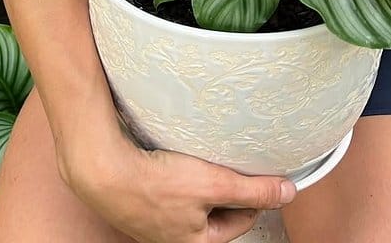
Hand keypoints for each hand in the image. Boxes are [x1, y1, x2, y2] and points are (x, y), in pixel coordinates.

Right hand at [63, 133, 296, 242]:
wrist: (103, 171)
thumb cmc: (155, 186)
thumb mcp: (214, 185)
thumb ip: (253, 190)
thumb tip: (288, 192)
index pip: (241, 221)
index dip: (254, 195)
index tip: (259, 173)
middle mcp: (175, 239)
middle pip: (216, 211)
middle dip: (225, 186)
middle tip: (230, 162)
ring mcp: (155, 222)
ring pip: (193, 198)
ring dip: (200, 178)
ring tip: (203, 157)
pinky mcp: (140, 200)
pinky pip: (170, 188)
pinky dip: (178, 173)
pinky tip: (175, 156)